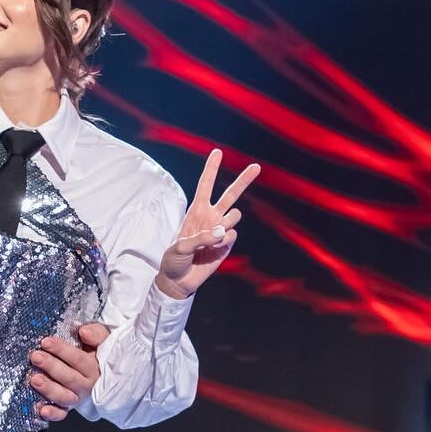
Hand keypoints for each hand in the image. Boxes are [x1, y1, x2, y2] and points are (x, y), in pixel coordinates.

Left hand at [29, 322, 110, 422]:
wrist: (103, 373)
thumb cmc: (98, 351)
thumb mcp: (104, 339)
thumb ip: (97, 334)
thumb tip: (84, 332)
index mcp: (96, 368)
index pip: (79, 359)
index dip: (62, 351)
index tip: (46, 342)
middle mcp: (88, 385)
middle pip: (69, 377)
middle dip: (51, 367)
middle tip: (35, 357)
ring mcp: (78, 397)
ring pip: (64, 396)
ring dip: (49, 389)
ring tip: (34, 379)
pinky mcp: (69, 407)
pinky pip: (62, 413)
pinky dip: (52, 414)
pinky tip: (41, 410)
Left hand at [156, 148, 259, 298]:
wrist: (179, 279)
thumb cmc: (174, 260)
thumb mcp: (179, 247)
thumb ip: (200, 238)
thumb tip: (223, 232)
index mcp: (196, 211)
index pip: (205, 186)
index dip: (211, 168)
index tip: (217, 152)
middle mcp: (211, 216)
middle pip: (230, 194)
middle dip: (244, 180)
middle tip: (256, 166)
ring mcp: (221, 229)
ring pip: (234, 216)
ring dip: (225, 224)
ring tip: (211, 238)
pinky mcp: (228, 244)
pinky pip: (232, 235)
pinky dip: (223, 242)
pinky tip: (212, 251)